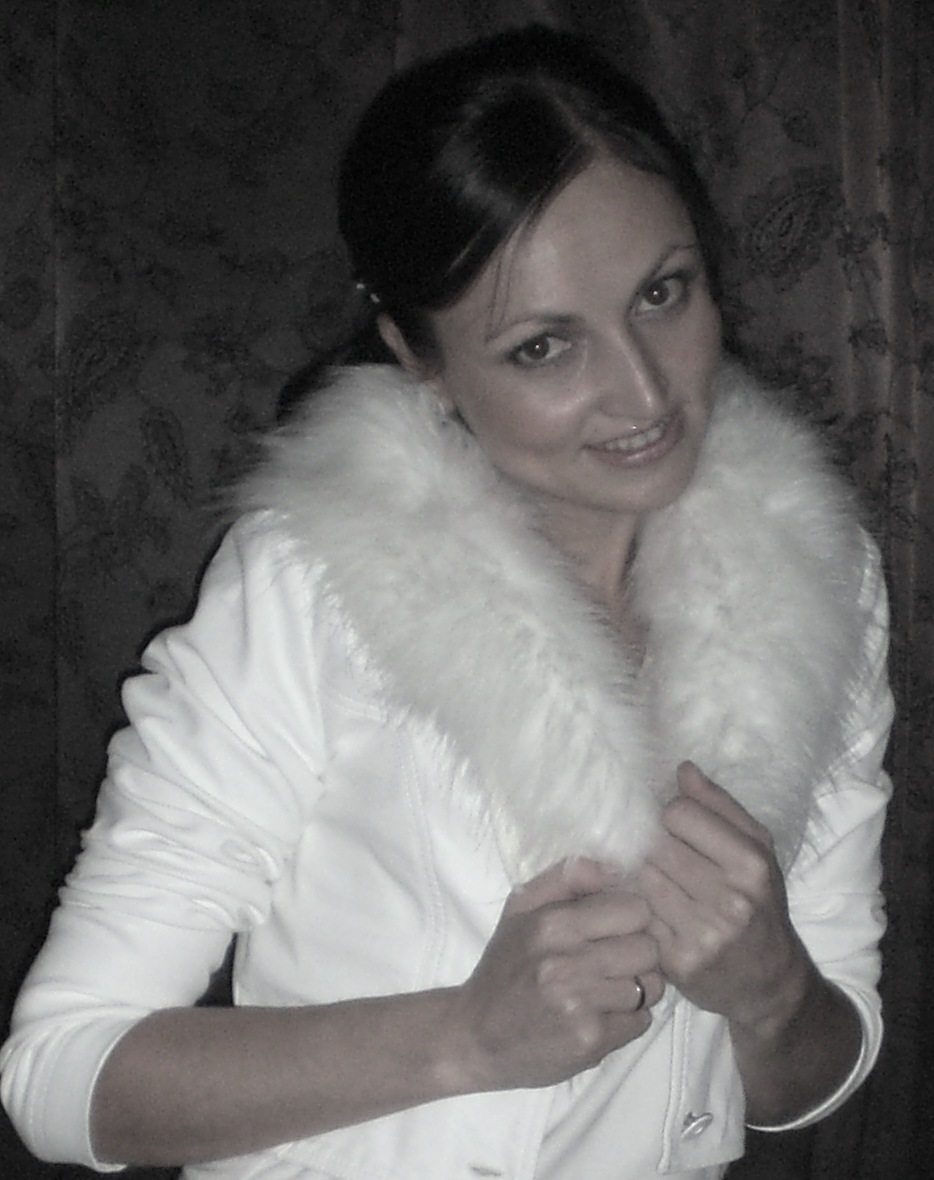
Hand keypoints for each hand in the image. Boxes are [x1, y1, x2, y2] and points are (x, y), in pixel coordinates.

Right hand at [451, 858, 663, 1090]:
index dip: (629, 919)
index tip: (611, 930)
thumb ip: (566, 877)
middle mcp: (566, 962)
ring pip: (651, 985)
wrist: (476, 1037)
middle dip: (636, 954)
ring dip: (635, 988)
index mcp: (552, 924)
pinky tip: (599, 1016)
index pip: (635, 909)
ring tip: (604, 990)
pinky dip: (627, 1020)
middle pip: (649, 948)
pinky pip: (641, 1021)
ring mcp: (579, 1004)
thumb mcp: (521, 909)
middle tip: (609, 963)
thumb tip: (617, 869)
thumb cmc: (506, 967)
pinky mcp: (590, 1041)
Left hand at [638, 762, 808, 1030]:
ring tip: (666, 885)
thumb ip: (719, 806)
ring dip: (648, 877)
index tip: (682, 831)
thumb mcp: (757, 851)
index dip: (673, 818)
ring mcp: (703, 933)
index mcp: (751, 864)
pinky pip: (641, 915)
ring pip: (645, 878)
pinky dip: (645, 910)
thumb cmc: (762, 906)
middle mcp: (730, 900)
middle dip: (657, 847)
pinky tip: (661, 914)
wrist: (772, 984)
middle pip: (657, 845)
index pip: (679, 814)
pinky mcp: (678, 961)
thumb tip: (682, 768)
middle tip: (669, 858)